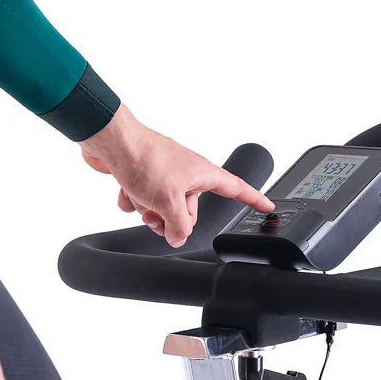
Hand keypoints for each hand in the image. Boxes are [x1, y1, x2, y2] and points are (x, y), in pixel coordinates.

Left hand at [79, 104, 274, 246]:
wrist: (112, 142)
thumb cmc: (145, 161)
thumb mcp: (169, 203)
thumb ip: (179, 227)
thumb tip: (178, 238)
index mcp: (203, 174)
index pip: (236, 189)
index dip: (254, 199)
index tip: (268, 207)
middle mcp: (187, 172)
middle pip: (189, 210)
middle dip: (171, 218)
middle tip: (158, 214)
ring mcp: (164, 173)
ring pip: (162, 207)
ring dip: (148, 209)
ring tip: (139, 197)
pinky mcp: (143, 174)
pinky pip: (142, 199)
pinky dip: (133, 199)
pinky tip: (126, 192)